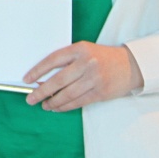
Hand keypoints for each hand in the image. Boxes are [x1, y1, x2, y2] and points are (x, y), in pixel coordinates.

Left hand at [24, 42, 143, 112]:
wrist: (131, 65)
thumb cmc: (103, 58)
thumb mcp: (85, 51)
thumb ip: (67, 62)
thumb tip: (44, 79)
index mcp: (80, 49)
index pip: (53, 59)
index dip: (38, 70)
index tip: (27, 79)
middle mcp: (87, 63)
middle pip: (58, 80)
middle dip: (41, 91)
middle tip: (30, 98)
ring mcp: (94, 79)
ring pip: (67, 94)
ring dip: (53, 102)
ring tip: (44, 105)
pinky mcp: (100, 92)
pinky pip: (78, 102)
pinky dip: (65, 106)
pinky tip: (57, 108)